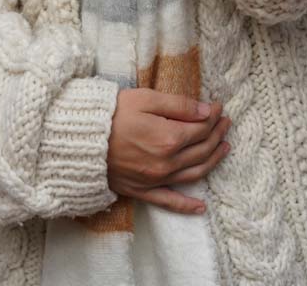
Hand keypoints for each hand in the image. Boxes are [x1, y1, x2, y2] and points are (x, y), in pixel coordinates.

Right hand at [106, 88, 231, 215]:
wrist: (81, 140)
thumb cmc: (112, 113)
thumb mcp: (146, 98)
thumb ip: (178, 105)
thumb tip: (206, 110)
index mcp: (169, 138)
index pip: (201, 128)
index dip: (213, 116)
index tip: (218, 106)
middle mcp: (167, 163)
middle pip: (201, 150)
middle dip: (217, 134)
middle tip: (225, 122)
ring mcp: (155, 180)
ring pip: (194, 174)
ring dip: (213, 161)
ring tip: (224, 149)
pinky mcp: (142, 191)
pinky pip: (169, 202)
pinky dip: (187, 206)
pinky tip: (201, 207)